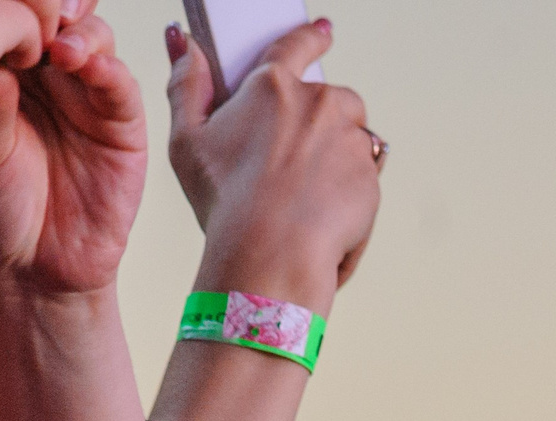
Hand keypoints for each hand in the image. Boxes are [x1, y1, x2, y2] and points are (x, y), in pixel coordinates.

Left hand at [0, 7, 142, 296]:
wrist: (30, 274)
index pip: (9, 23)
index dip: (13, 7)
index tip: (5, 3)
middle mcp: (43, 82)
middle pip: (55, 20)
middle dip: (52, 7)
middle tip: (44, 9)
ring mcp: (84, 102)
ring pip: (92, 41)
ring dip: (82, 34)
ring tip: (63, 49)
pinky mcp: (121, 130)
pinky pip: (121, 88)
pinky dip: (111, 71)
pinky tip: (91, 70)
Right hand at [165, 17, 379, 309]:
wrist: (273, 253)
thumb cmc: (227, 201)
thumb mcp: (187, 140)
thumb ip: (186, 85)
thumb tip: (183, 42)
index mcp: (273, 87)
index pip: (296, 46)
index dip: (311, 37)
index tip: (323, 32)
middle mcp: (320, 103)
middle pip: (332, 103)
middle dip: (319, 128)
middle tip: (289, 168)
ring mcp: (352, 139)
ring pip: (353, 142)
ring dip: (336, 162)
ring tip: (301, 198)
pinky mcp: (372, 177)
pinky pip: (364, 184)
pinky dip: (347, 200)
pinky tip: (319, 220)